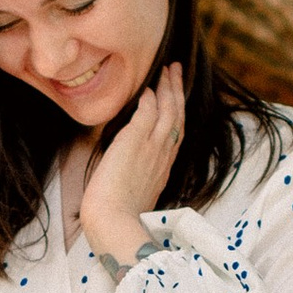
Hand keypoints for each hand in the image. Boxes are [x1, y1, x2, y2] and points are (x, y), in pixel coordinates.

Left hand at [78, 63, 183, 268]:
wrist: (114, 224)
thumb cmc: (117, 217)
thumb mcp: (133, 194)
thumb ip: (135, 177)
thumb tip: (129, 166)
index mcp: (162, 169)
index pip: (174, 134)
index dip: (176, 112)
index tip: (175, 97)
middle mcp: (162, 156)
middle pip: (177, 116)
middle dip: (178, 91)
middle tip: (177, 69)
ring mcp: (151, 148)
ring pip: (168, 110)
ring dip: (169, 87)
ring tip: (168, 68)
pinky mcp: (135, 142)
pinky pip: (148, 113)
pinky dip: (150, 98)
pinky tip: (148, 87)